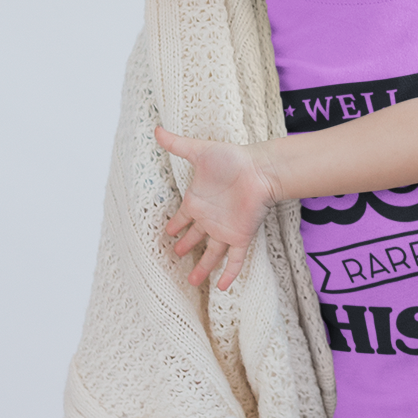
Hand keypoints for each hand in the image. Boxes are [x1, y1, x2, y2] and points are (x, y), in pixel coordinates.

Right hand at [156, 126, 279, 290]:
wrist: (261, 170)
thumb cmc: (232, 159)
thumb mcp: (201, 151)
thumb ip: (178, 145)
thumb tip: (157, 129)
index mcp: (198, 202)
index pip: (182, 219)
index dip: (174, 227)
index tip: (166, 234)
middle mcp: (210, 219)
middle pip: (194, 238)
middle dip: (184, 247)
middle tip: (173, 255)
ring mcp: (225, 229)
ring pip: (211, 254)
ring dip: (202, 268)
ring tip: (192, 282)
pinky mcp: (240, 236)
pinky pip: (234, 260)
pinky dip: (229, 274)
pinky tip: (222, 288)